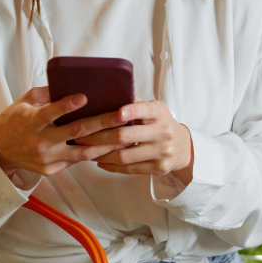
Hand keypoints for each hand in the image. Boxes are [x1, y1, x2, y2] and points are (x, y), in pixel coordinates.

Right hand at [0, 87, 128, 177]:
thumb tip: (70, 83)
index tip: (84, 97)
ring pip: (83, 151)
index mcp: (32, 122)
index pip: (51, 113)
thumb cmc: (15, 121)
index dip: (67, 105)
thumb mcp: (25, 102)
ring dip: (106, 143)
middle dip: (102, 122)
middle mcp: (41, 141)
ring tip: (125, 135)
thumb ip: (46, 94)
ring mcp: (47, 158)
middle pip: (76, 132)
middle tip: (121, 114)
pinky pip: (76, 160)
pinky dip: (94, 153)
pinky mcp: (51, 169)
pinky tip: (111, 147)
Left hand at [74, 99, 193, 180]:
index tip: (117, 113)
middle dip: (99, 137)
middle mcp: (163, 132)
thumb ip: (133, 103)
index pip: (145, 110)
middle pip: (125, 136)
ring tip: (85, 151)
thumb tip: (105, 93)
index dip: (131, 112)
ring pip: (125, 156)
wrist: (181, 146)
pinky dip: (112, 166)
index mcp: (159, 112)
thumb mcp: (152, 108)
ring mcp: (162, 152)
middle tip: (80, 137)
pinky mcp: (159, 167)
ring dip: (101, 155)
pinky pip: (130, 169)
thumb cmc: (159, 123)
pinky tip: (100, 162)